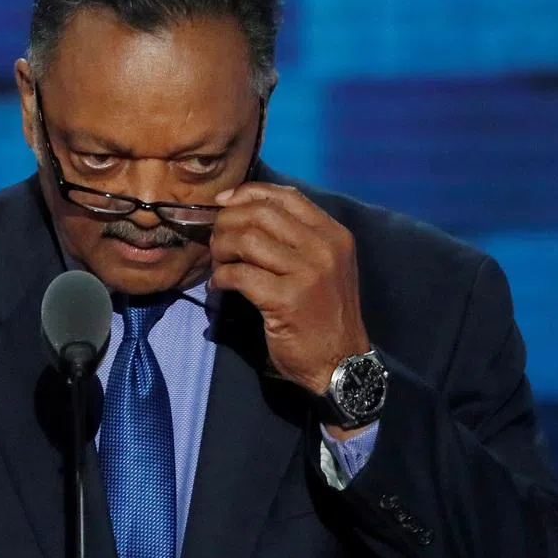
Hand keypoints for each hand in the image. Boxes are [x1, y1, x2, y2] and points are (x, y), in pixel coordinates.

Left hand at [208, 183, 369, 395]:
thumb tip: (245, 212)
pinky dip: (221, 277)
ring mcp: (307, 272)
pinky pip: (240, 274)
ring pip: (247, 240)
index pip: (286, 196)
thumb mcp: (323, 267)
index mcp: (333, 234)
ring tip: (218, 263)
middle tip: (215, 239)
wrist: (342, 364)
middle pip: (261, 213)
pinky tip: (219, 285)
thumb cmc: (325, 315)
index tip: (224, 203)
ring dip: (221, 248)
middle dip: (228, 222)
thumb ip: (296, 238)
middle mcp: (324, 247)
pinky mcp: (286, 298)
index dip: (247, 193)